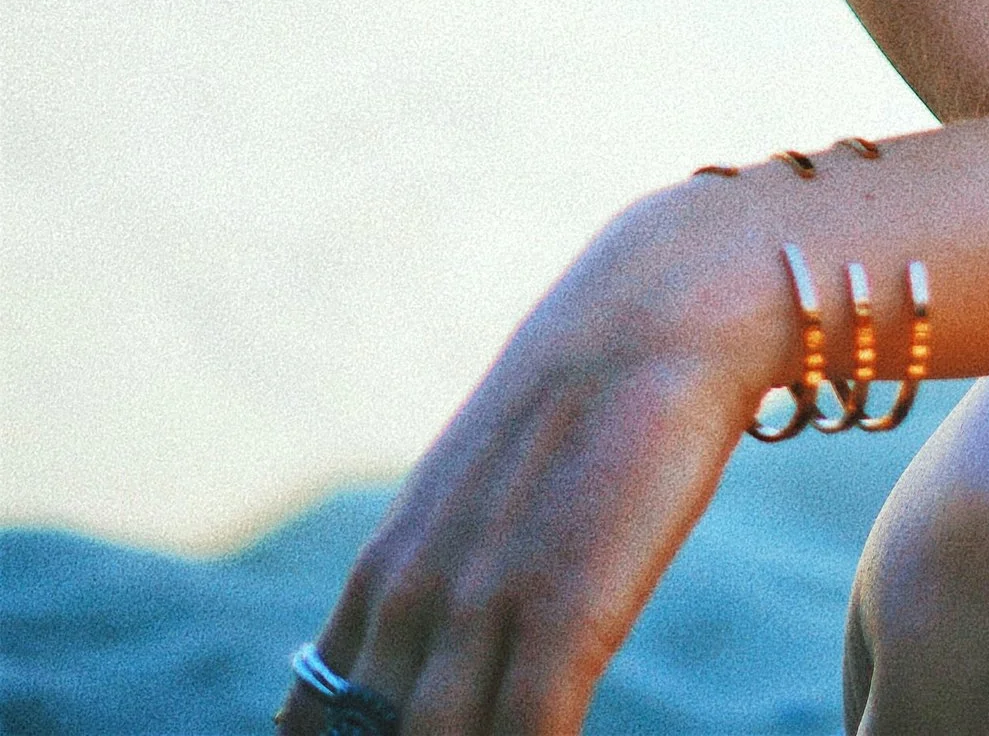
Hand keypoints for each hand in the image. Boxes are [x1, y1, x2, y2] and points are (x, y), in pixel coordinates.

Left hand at [298, 185, 783, 735]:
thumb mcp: (472, 493)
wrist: (652, 316)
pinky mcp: (566, 615)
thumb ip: (431, 576)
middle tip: (472, 732)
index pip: (314, 721)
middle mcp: (413, 599)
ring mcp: (485, 609)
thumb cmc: (576, 411)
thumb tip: (413, 656)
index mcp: (382, 573)